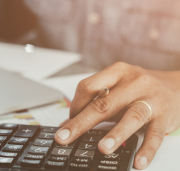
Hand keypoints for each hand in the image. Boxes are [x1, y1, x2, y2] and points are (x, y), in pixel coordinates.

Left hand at [55, 62, 179, 168]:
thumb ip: (96, 101)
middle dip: (81, 123)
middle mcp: (134, 82)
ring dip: (115, 133)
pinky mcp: (165, 116)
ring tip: (102, 148)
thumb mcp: (118, 87)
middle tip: (64, 138)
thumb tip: (69, 123)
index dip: (75, 105)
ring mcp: (151, 99)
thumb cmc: (140, 88)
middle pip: (103, 104)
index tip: (68, 121)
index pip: (88, 86)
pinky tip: (138, 161)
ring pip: (131, 116)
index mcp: (117, 72)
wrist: (177, 86)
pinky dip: (147, 149)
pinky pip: (155, 135)